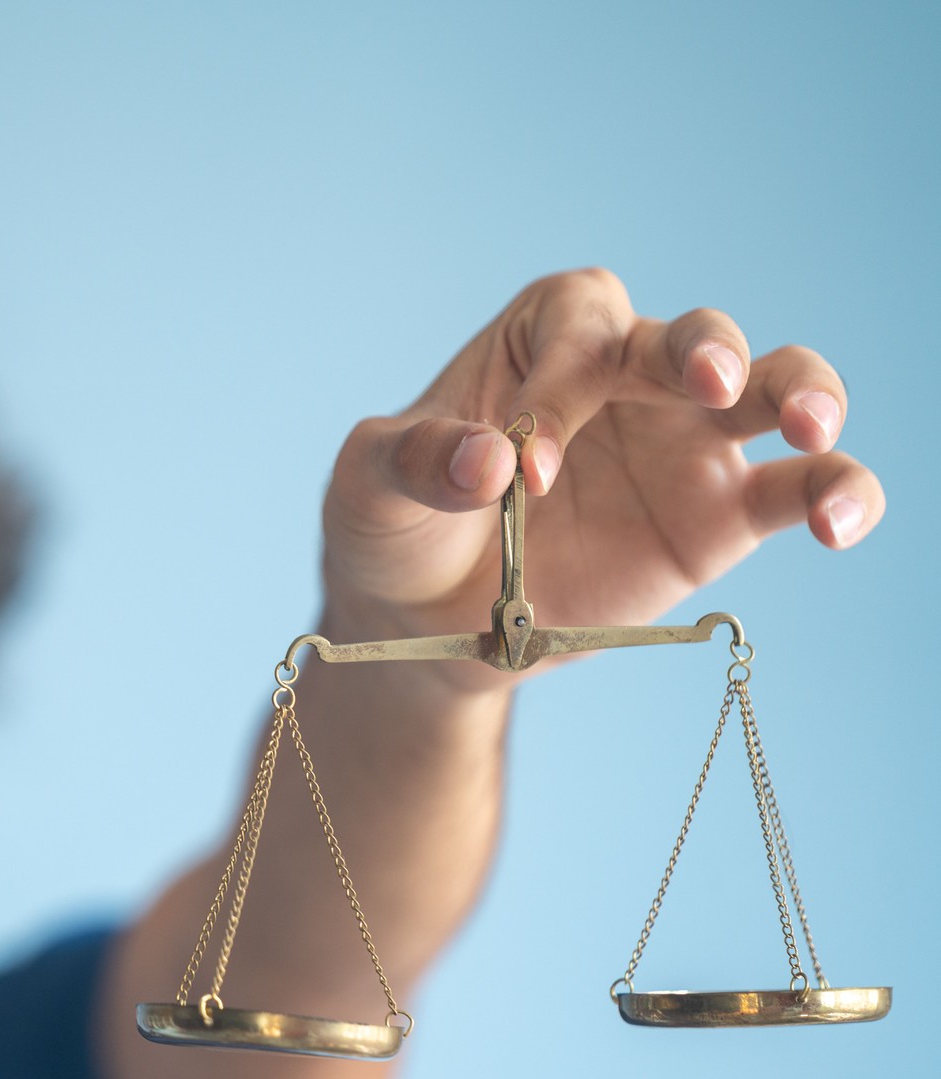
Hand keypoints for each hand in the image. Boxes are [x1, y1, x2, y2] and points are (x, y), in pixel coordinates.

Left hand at [320, 268, 884, 692]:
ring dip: (802, 392)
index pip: (577, 327)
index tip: (521, 471)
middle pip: (690, 335)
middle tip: (704, 382)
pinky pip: (797, 491)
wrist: (422, 622)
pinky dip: (836, 492)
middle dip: (703, 348)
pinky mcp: (719, 518)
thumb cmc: (395, 527)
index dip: (561, 382)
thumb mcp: (366, 487)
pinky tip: (841, 520)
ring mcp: (683, 443)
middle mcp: (627, 377)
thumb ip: (411, 461)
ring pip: (770, 388)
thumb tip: (484, 464)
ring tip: (810, 427)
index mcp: (542, 342)